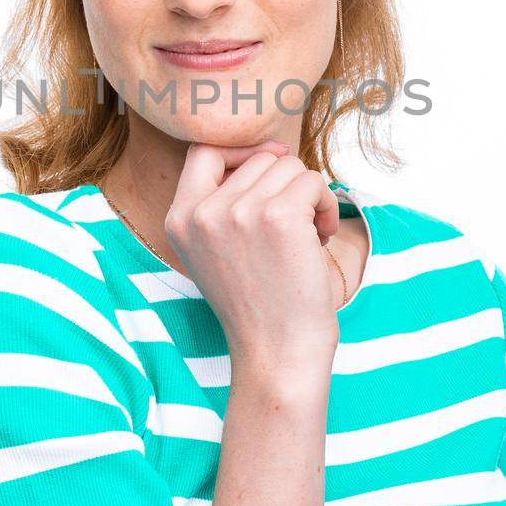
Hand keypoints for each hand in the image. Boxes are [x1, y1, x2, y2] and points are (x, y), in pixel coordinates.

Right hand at [164, 140, 343, 368]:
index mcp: (179, 219)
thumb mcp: (216, 251)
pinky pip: (314, 182)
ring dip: (309, 196)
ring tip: (308, 237)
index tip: (270, 166)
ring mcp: (239, 212)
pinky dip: (326, 206)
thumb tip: (272, 151)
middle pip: (259, 158)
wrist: (277, 355)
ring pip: (289, 166)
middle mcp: (203, 212)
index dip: (241, 150)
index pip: (203, 150)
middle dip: (286, 185)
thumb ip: (225, 202)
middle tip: (295, 227)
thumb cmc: (259, 306)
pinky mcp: (278, 216)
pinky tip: (321, 240)